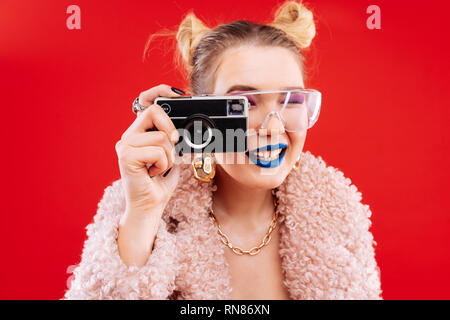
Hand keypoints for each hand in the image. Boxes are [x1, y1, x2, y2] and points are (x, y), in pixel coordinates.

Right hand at [115, 84, 183, 215]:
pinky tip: (153, 173)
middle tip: (172, 147)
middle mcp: (129, 136)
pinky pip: (157, 151)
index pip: (146, 102)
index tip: (177, 94)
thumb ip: (173, 139)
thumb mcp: (172, 156)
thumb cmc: (160, 183)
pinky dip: (163, 164)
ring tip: (159, 168)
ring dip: (169, 156)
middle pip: (154, 111)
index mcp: (139, 133)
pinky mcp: (126, 156)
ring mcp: (125, 145)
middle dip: (170, 131)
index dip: (159, 92)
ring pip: (161, 136)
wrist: (150, 206)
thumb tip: (185, 128)